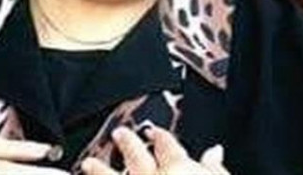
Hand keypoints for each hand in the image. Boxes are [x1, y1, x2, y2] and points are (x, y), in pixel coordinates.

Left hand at [80, 126, 228, 174]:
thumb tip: (214, 151)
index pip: (167, 144)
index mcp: (179, 169)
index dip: (160, 137)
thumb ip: (214, 169)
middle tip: (119, 133)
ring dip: (99, 171)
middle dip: (126, 143)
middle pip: (135, 156)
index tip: (154, 132)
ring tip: (88, 163)